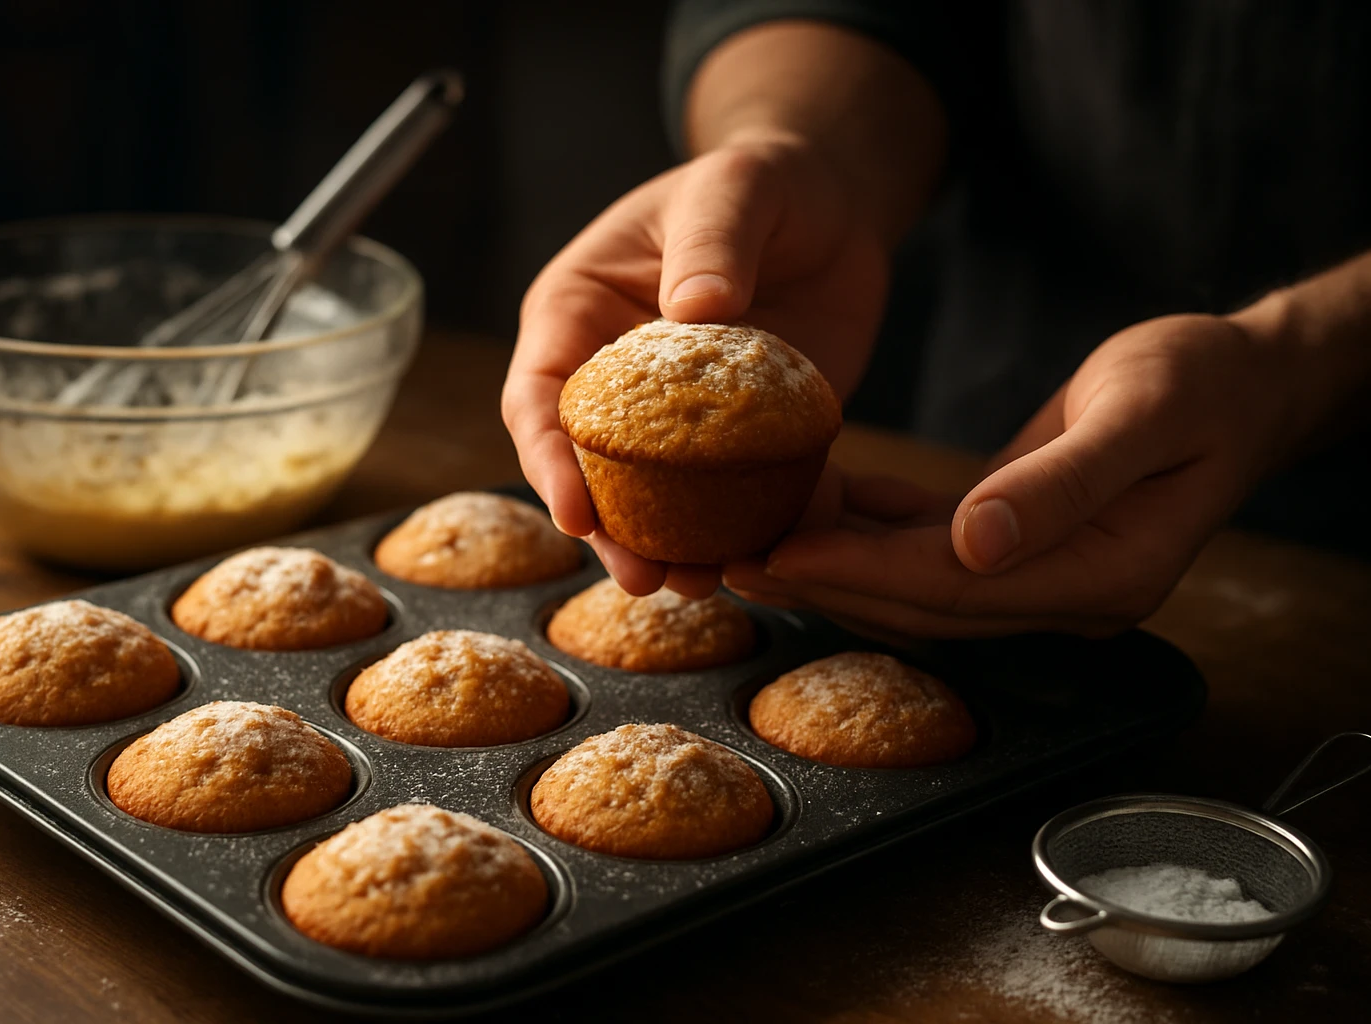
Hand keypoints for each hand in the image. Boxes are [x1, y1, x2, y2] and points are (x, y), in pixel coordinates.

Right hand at [501, 131, 887, 596]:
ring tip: (700, 585)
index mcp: (578, 315)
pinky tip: (765, 557)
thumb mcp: (733, 188)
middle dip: (609, 530)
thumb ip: (712, 241)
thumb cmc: (759, 181)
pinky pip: (736, 495)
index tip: (574, 514)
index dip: (547, 460)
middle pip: (590, 467)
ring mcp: (679, 418)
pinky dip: (747, 529)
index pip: (539, 397)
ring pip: (657, 498)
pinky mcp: (742, 439)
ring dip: (672, 546)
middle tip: (645, 578)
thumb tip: (696, 309)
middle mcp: (616, 378)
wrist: (830, 206)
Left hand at [724, 314, 1296, 636]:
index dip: (860, 575)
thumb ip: (1060, 484)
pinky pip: (932, 543)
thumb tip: (974, 543)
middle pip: (922, 599)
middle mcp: (1064, 592)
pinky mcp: (1022, 539)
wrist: (1244, 383)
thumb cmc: (1204, 385)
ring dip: (838, 559)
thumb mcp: (1141, 416)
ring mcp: (1043, 573)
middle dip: (826, 582)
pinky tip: (823, 495)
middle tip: (733, 558)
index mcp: (1100, 576)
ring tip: (754, 534)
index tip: (778, 556)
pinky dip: (874, 523)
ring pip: (917, 578)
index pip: (953, 590)